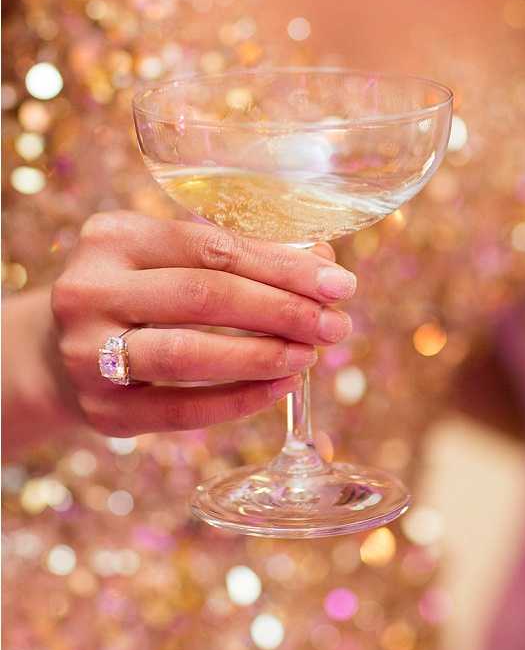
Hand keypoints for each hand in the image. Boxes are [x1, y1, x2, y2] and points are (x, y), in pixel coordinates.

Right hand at [50, 211, 355, 436]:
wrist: (60, 351)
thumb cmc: (137, 295)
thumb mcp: (169, 261)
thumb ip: (239, 258)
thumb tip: (324, 267)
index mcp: (113, 238)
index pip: (212, 247)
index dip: (282, 266)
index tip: (338, 283)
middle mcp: (89, 291)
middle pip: (201, 296)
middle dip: (280, 310)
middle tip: (334, 324)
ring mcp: (87, 354)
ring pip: (186, 354)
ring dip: (260, 356)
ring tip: (310, 355)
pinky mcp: (102, 410)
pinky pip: (181, 410)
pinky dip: (238, 400)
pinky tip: (280, 387)